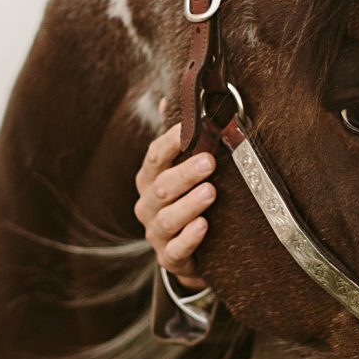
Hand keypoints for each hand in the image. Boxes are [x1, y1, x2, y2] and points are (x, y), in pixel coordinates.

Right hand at [135, 118, 216, 283]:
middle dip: (185, 174)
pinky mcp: (169, 257)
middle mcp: (148, 205)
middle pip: (161, 187)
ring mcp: (156, 232)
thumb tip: (169, 101)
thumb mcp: (180, 171)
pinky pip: (176, 249)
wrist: (190, 254)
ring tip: (210, 192)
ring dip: (189, 204)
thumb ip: (176, 141)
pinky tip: (203, 227)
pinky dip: (189, 239)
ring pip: (168, 218)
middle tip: (209, 162)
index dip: (171, 142)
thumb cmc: (186, 202)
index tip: (192, 129)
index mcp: (150, 179)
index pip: (155, 156)